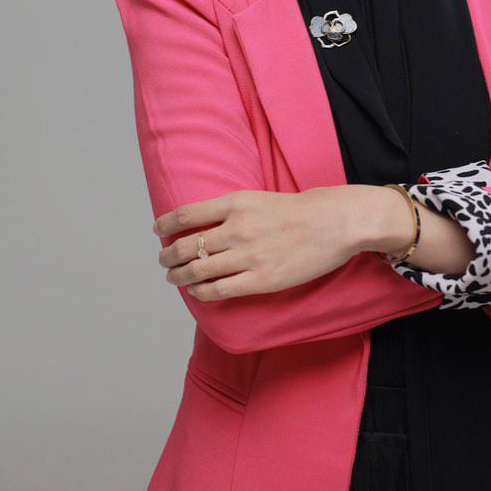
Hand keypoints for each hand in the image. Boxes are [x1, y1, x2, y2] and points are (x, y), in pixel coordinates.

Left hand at [153, 186, 361, 300]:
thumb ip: (232, 210)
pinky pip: (218, 290)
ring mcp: (247, 255)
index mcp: (235, 203)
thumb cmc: (300, 210)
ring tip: (174, 277)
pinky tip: (197, 292)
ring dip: (179, 276)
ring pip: (197, 271)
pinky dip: (201, 292)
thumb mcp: (259, 198)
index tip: (158, 230)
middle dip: (168, 256)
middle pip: (186, 246)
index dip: (165, 224)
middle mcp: (236, 228)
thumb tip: (205, 223)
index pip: (186, 214)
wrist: (333, 223)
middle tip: (164, 260)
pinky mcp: (260, 280)